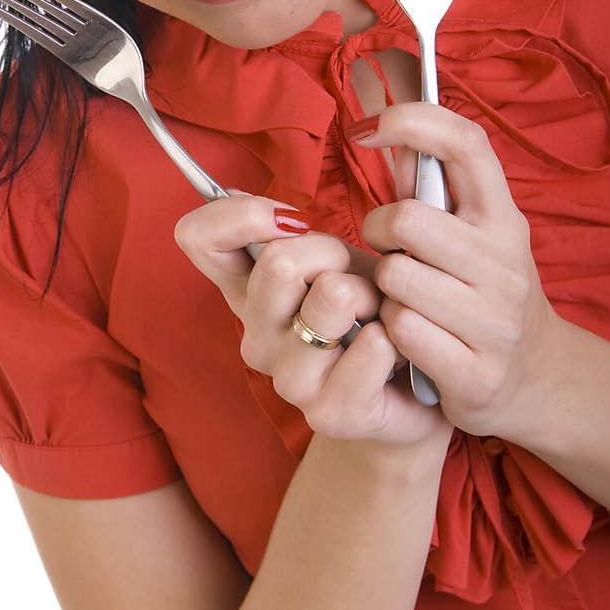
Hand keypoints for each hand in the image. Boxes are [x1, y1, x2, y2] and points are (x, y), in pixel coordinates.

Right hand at [174, 191, 449, 446]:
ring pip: (331, 296)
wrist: (411, 386)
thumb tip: (243, 198)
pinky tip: (393, 351)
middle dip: (333, 253)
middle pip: (278, 261)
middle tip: (355, 281)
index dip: (242, 215)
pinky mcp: (330, 412)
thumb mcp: (331, 257)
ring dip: (370, 293)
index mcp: (244, 293)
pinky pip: (372, 346)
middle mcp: (255, 338)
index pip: (198, 238)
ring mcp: (287, 381)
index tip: (293, 223)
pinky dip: (395, 335)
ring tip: (377, 316)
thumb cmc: (367, 311)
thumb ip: (288, 232)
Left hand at [352, 102, 559, 437]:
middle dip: (378, 231)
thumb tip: (390, 134)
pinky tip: (410, 338)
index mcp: (504, 218)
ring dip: (384, 290)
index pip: (466, 145)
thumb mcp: (474, 235)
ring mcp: (495, 320)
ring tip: (405, 298)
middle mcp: (506, 264)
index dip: (411, 121)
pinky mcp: (476, 372)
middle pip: (406, 220)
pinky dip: (391, 333)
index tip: (363, 128)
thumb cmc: (487, 291)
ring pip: (396, 280)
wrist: (540, 378)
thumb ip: (432, 190)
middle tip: (387, 250)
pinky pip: (400, 331)